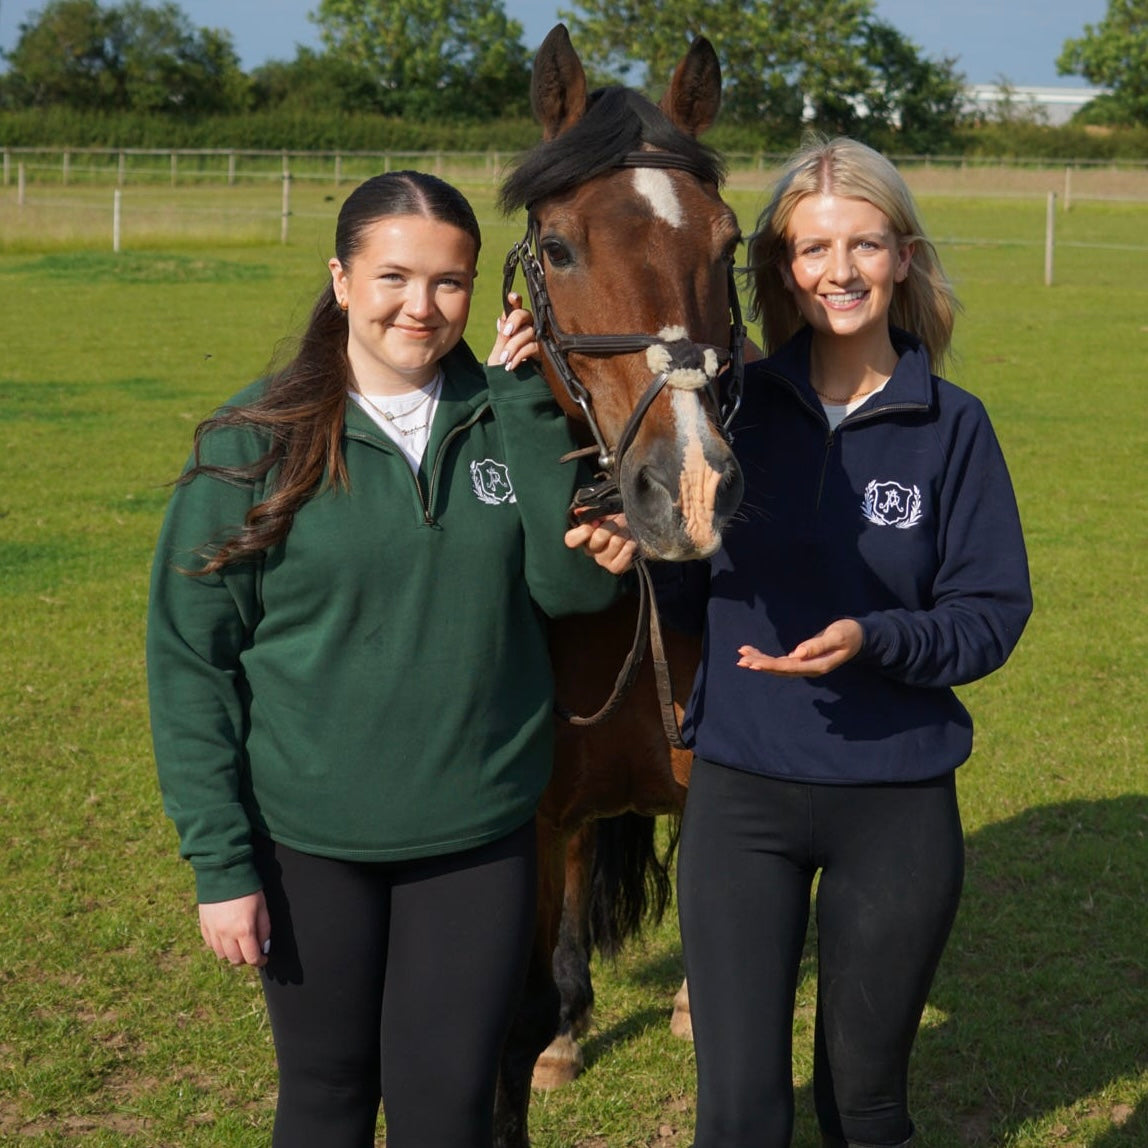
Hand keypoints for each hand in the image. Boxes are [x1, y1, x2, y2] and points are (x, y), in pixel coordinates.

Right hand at [198, 890, 270, 967]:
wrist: (224, 873)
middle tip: (251, 950)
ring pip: (221, 955)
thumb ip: (264, 929)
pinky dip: (219, 946)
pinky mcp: (204, 926)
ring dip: (231, 953)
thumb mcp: (262, 907)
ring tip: (238, 943)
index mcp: (243, 930)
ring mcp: (213, 931)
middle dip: (245, 958)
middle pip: (235, 960)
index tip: (263, 958)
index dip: (259, 961)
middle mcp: (226, 934)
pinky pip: (210, 944)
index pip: (251, 958)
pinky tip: (225, 937)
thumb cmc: (247, 889)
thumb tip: (263, 946)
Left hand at [488, 292, 539, 370]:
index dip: (515, 300)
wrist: (509, 389)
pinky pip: (533, 347)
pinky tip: (511, 365)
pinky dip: (520, 355)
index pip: (516, 308)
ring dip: (514, 345)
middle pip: (525, 314)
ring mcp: (539, 339)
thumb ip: (503, 335)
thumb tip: (503, 319)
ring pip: (528, 332)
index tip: (513, 297)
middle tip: (505, 333)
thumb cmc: (504, 368)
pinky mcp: (545, 353)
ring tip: (504, 359)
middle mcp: (530, 328)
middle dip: (514, 320)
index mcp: (516, 326)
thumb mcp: (498, 350)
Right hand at [565, 513, 636, 574]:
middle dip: (611, 526)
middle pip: (598, 539)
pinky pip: (621, 560)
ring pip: (614, 544)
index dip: (583, 531)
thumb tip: (579, 511)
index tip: (596, 522)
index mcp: (583, 535)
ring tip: (626, 532)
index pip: (571, 540)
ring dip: (623, 534)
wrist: (634, 526)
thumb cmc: (616, 518)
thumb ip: (590, 509)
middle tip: (617, 524)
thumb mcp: (604, 509)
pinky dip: (629, 547)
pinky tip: (630, 542)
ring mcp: (602, 560)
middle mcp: (590, 550)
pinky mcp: (615, 567)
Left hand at [737, 619, 862, 676]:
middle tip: (741, 660)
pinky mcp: (802, 659)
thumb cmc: (849, 634)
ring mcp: (805, 665)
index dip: (770, 666)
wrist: (858, 636)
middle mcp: (808, 668)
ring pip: (778, 666)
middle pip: (780, 669)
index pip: (789, 667)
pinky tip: (753, 653)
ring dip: (760, 661)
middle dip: (760, 664)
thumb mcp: (836, 637)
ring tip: (742, 656)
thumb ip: (818, 645)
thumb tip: (797, 653)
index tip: (754, 664)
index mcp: (817, 666)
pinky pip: (781, 661)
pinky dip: (766, 656)